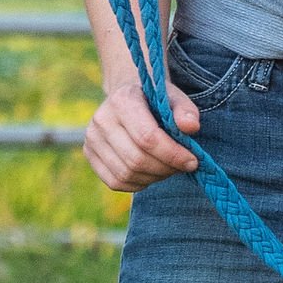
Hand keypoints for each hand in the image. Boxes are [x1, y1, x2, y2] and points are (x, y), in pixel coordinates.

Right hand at [83, 76, 200, 191]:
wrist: (127, 100)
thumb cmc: (155, 101)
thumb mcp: (174, 98)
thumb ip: (186, 111)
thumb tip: (191, 127)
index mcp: (122, 100)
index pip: (147, 137)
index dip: (173, 154)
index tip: (193, 160)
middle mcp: (101, 119)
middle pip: (136, 159)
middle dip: (166, 168)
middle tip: (183, 166)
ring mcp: (91, 138)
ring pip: (126, 174)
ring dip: (154, 177)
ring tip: (168, 167)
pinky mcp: (89, 155)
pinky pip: (116, 182)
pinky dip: (138, 183)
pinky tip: (151, 172)